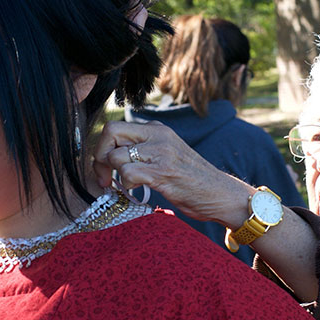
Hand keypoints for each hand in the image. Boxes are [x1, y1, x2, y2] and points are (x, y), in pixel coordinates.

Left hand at [93, 120, 251, 227]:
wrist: (220, 193)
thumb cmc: (191, 180)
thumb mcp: (166, 154)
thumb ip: (143, 149)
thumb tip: (111, 155)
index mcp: (157, 129)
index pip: (115, 126)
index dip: (102, 147)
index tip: (104, 167)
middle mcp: (158, 135)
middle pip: (110, 132)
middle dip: (99, 157)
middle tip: (104, 177)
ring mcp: (161, 152)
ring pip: (116, 156)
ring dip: (115, 175)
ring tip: (127, 186)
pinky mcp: (163, 172)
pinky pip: (128, 173)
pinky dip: (126, 185)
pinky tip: (137, 190)